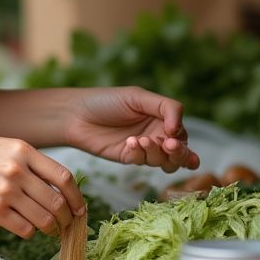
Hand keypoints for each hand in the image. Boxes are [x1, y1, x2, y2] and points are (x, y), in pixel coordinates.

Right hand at [0, 134, 84, 238]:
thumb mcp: (4, 147)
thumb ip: (29, 163)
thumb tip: (56, 187)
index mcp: (23, 151)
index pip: (64, 177)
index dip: (76, 196)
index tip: (79, 207)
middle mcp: (17, 170)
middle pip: (57, 201)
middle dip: (67, 218)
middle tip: (67, 224)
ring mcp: (5, 192)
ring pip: (44, 219)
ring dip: (51, 228)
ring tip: (50, 230)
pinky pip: (24, 229)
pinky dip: (30, 233)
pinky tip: (26, 229)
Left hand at [64, 87, 200, 173]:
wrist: (76, 114)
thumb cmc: (106, 100)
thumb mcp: (138, 96)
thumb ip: (166, 108)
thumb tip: (178, 129)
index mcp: (162, 117)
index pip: (182, 134)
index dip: (182, 138)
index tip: (172, 136)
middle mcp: (156, 134)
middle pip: (180, 153)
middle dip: (180, 154)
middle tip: (169, 146)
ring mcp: (143, 148)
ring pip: (164, 161)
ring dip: (157, 153)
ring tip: (142, 141)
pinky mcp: (129, 158)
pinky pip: (143, 162)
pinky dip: (139, 154)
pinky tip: (129, 143)